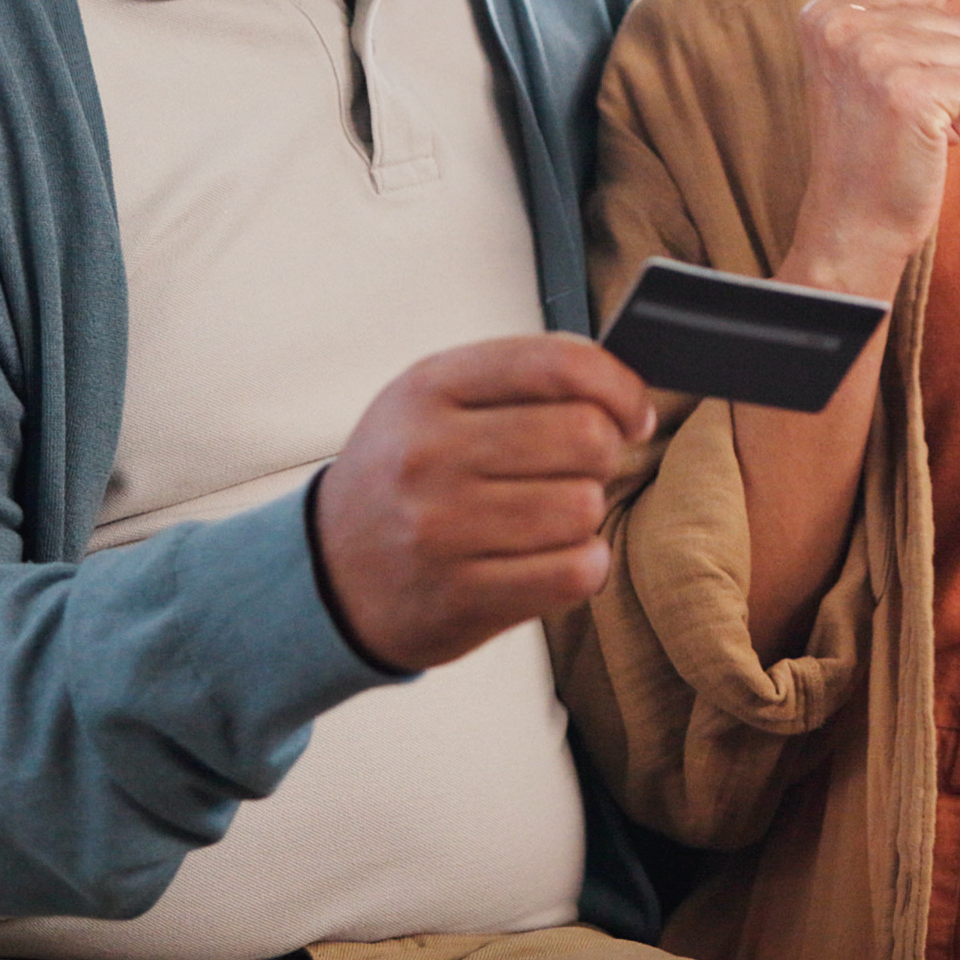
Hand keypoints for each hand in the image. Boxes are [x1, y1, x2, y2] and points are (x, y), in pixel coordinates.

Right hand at [311, 336, 652, 673]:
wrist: (328, 571)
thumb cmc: (400, 479)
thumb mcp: (434, 403)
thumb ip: (520, 381)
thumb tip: (622, 387)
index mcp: (429, 388)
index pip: (559, 364)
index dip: (619, 387)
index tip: (632, 413)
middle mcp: (429, 453)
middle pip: (584, 436)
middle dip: (602, 455)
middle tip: (576, 471)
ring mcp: (440, 529)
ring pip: (583, 507)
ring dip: (584, 515)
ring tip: (549, 518)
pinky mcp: (459, 595)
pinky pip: (574, 572)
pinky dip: (583, 565)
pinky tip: (553, 558)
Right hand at [782, 0, 959, 296]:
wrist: (852, 220)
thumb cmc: (871, 143)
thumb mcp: (883, 65)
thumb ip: (920, 12)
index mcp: (826, 11)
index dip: (926, 45)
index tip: (884, 87)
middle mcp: (844, 26)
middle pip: (956, 22)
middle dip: (945, 73)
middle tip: (899, 114)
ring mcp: (875, 57)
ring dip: (957, 99)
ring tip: (912, 128)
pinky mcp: (911, 93)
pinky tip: (927, 145)